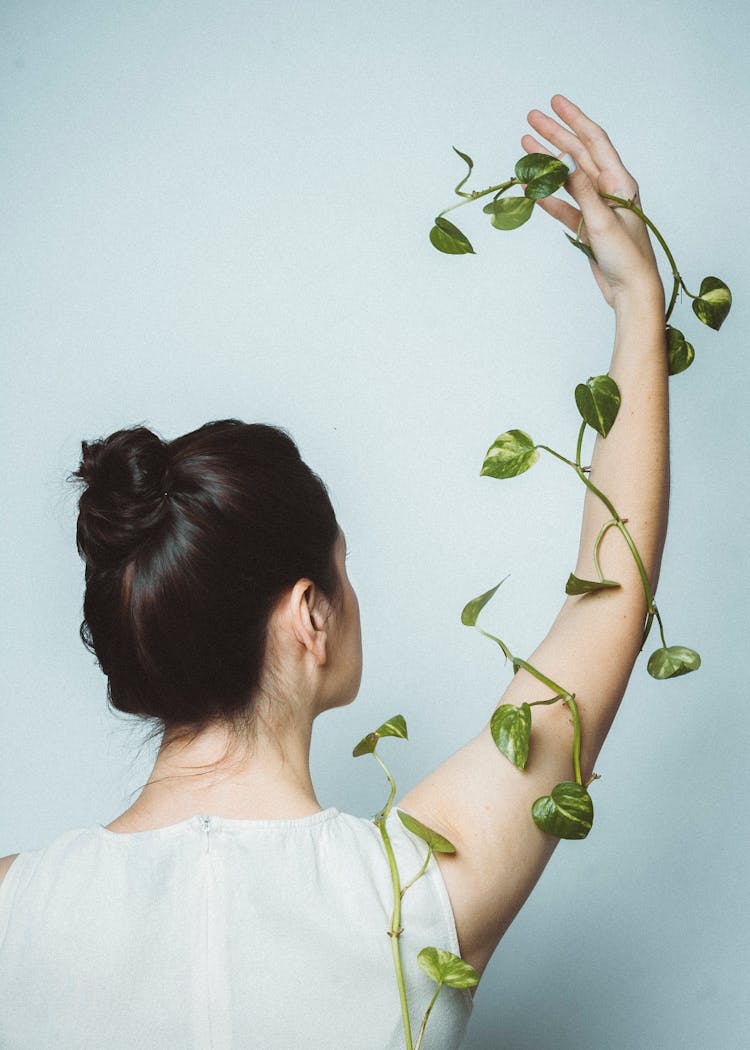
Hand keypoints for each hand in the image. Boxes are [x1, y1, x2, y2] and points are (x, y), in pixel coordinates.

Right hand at [522, 95, 662, 310]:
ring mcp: (597, 208)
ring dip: (547, 163)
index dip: (574, 119)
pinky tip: (530, 187)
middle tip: (531, 118)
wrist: (632, 291)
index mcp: (620, 183)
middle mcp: (610, 190)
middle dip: (555, 135)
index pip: (594, 141)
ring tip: (525, 145)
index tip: (555, 102)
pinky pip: (564, 206)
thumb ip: (584, 191)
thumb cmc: (627, 258)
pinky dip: (547, 197)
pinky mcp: (587, 227)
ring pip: (568, 178)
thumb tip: (568, 163)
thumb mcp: (603, 222)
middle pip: (578, 155)